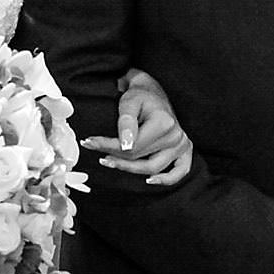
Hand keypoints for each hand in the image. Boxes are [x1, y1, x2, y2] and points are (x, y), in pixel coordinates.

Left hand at [84, 67, 192, 185]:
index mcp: (164, 123)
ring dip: (131, 169)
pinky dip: (166, 179)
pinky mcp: (185, 149)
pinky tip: (150, 181)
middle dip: (116, 158)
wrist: (153, 91)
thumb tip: (125, 145)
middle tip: (97, 154)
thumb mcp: (129, 103)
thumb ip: (126, 122)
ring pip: (153, 168)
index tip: (88, 143)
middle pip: (141, 159)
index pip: (132, 147)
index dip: (108, 147)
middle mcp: (176, 136)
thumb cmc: (140, 96)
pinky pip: (180, 171)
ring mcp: (182, 144)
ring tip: (111, 162)